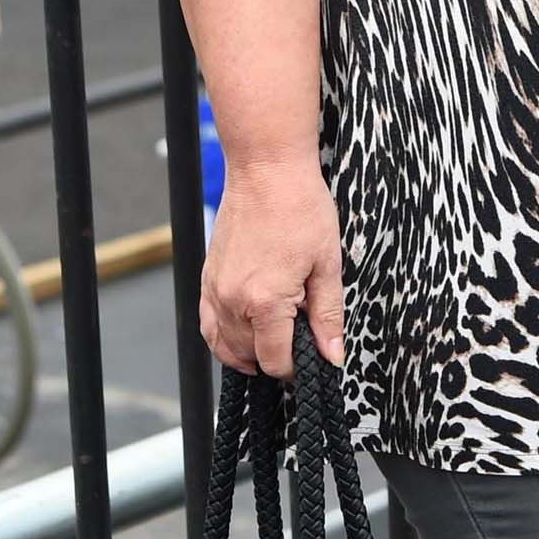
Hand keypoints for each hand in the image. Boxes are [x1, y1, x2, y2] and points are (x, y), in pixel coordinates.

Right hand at [199, 157, 343, 376]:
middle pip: (249, 357)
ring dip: (247, 353)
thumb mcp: (327, 265)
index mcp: (265, 301)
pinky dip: (223, 338)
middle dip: (275, 358)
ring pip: (224, 346)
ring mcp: (214, 290)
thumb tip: (332, 355)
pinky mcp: (206, 278)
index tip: (312, 358)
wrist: (266, 170)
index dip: (296, 368)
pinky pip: (207, 324)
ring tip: (273, 345)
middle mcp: (233, 301)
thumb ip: (328, 316)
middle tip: (299, 342)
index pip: (275, 361)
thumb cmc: (300, 208)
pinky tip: (243, 336)